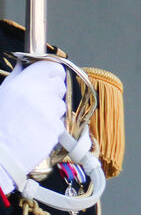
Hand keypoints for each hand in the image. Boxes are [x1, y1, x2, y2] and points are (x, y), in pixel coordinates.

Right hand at [0, 59, 65, 192]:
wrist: (2, 150)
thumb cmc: (0, 122)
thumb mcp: (3, 92)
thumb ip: (18, 76)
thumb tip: (26, 64)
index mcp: (24, 83)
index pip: (53, 67)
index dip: (52, 71)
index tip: (49, 76)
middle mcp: (39, 94)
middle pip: (60, 85)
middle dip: (52, 91)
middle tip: (38, 100)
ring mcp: (50, 112)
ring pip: (61, 105)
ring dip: (52, 110)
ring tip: (34, 118)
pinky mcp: (56, 128)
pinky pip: (61, 122)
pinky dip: (52, 125)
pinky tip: (37, 129)